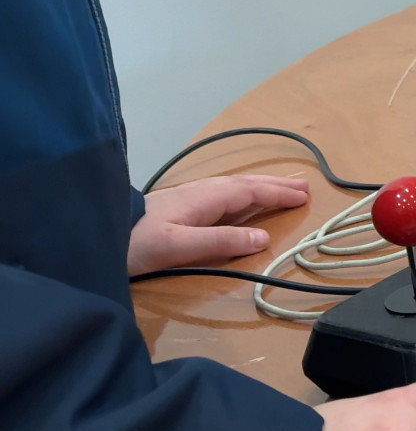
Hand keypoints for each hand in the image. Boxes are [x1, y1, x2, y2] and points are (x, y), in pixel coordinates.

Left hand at [128, 174, 309, 274]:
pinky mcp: (179, 207)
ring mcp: (188, 198)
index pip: (250, 191)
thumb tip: (264, 238)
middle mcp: (200, 193)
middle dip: (275, 184)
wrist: (96, 234)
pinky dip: (243, 193)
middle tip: (304, 186)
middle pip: (245, 184)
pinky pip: (223, 194)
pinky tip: (241, 199)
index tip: (305, 195)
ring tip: (281, 187)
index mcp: (204, 199)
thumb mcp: (180, 246)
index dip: (277, 193)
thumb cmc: (137, 243)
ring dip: (261, 186)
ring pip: (234, 187)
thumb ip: (221, 241)